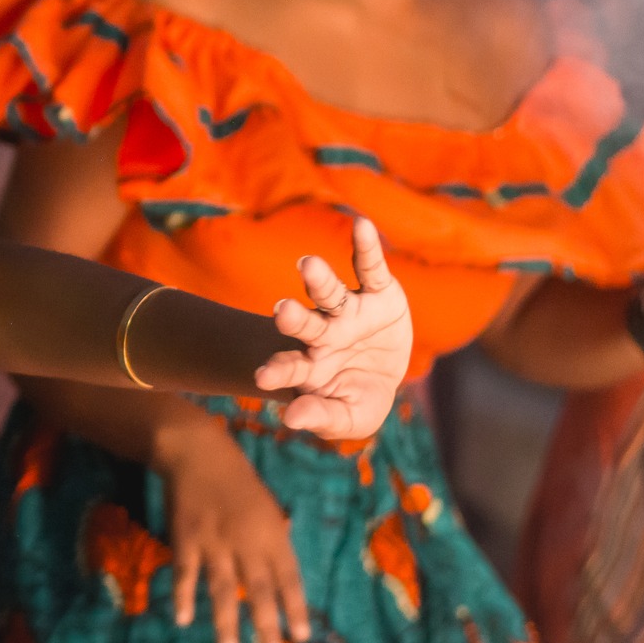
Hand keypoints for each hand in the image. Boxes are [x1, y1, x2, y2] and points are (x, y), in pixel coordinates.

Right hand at [154, 423, 307, 642]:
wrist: (197, 452)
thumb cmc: (237, 478)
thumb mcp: (267, 504)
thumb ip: (273, 538)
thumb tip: (281, 571)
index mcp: (272, 532)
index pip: (289, 576)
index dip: (296, 607)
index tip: (301, 636)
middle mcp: (247, 541)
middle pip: (260, 589)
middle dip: (266, 625)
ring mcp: (215, 541)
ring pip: (223, 588)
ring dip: (226, 623)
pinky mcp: (186, 538)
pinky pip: (186, 573)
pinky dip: (184, 596)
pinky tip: (184, 619)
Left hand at [258, 218, 411, 439]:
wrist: (381, 374)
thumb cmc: (354, 399)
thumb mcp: (349, 417)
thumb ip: (322, 417)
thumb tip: (290, 418)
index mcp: (311, 365)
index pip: (291, 367)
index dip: (279, 371)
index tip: (263, 378)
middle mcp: (324, 333)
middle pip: (304, 323)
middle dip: (293, 318)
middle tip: (281, 311)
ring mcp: (348, 311)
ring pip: (328, 293)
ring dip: (318, 279)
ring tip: (307, 264)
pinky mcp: (378, 292)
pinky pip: (370, 267)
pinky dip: (367, 246)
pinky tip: (362, 224)